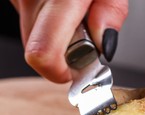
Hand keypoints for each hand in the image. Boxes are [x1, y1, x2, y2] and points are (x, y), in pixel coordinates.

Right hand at [10, 0, 127, 82]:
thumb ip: (110, 12)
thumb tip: (103, 46)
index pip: (43, 52)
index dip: (60, 70)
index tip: (74, 71)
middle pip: (36, 49)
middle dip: (62, 54)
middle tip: (83, 37)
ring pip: (31, 36)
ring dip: (55, 38)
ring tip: (73, 16)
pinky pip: (28, 20)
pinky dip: (47, 23)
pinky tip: (61, 8)